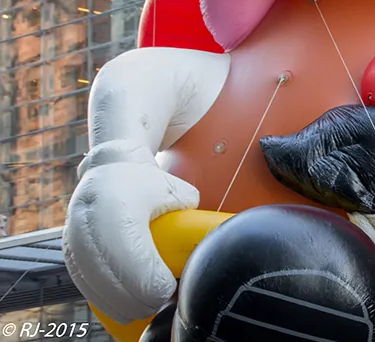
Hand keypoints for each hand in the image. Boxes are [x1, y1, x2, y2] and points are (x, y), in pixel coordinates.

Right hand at [63, 155, 198, 324]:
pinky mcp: (68, 254)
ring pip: (101, 292)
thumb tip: (210, 243)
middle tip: (164, 297)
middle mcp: (89, 226)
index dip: (156, 286)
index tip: (170, 286)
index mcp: (118, 211)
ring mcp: (74, 241)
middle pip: (118, 286)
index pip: (136, 266)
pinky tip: (128, 301)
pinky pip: (88, 289)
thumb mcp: (178, 192)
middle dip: (145, 300)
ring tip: (150, 300)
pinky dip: (110, 300)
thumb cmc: (147, 181)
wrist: (109, 167)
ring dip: (127, 303)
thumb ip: (193, 217)